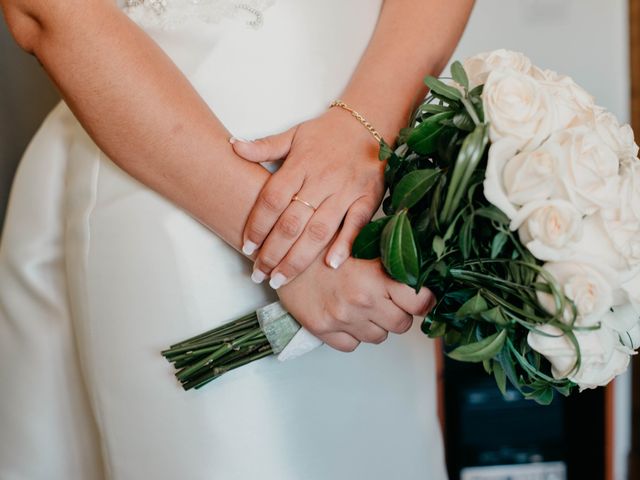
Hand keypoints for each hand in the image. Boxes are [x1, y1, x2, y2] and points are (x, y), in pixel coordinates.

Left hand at [231, 107, 384, 288]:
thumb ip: (265, 146)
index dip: (257, 225)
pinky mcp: (368, 198)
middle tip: (259, 273)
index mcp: (300, 164)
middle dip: (273, 251)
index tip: (246, 246)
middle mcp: (322, 179)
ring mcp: (346, 190)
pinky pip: (356, 224)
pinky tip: (330, 265)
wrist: (368, 122)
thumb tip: (233, 147)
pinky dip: (345, 244)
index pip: (272, 200)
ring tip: (281, 278)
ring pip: (319, 230)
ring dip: (299, 258)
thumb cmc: (326, 134)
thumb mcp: (294, 135)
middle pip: (292, 222)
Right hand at [277, 256, 434, 351]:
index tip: (421, 297)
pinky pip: (352, 345)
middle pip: (401, 324)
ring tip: (363, 304)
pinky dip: (353, 334)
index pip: (419, 303)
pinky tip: (346, 315)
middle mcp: (361, 301)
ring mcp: (341, 319)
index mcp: (376, 277)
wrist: (283, 249)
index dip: (423, 300)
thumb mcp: (361, 241)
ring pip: (378, 337)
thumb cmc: (324, 241)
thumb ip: (389, 257)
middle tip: (387, 298)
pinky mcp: (322, 330)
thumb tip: (420, 266)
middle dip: (398, 312)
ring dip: (376, 324)